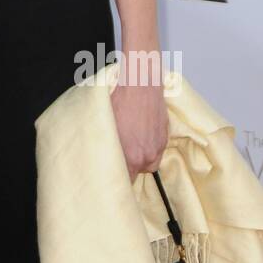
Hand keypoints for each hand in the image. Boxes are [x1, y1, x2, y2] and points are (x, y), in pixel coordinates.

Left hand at [110, 61, 168, 179]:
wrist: (139, 81)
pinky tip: (139, 134)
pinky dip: (148, 147)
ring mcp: (157, 147)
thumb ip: (104, 148)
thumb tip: (97, 160)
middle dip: (125, 168)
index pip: (123, 181)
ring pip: (146, 164)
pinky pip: (155, 152)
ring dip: (138, 158)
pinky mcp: (164, 138)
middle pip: (134, 175)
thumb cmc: (118, 99)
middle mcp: (145, 156)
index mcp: (129, 156)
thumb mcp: (103, 126)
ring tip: (129, 142)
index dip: (115, 178)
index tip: (109, 177)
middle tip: (116, 156)